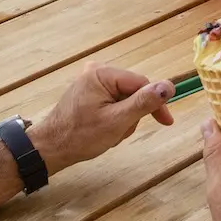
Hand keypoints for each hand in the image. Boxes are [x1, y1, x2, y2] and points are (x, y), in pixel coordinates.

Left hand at [31, 64, 176, 174]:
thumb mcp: (117, 121)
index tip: (166, 122)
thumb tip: (169, 86)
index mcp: (103, 74)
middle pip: (133, 92)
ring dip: (123, 121)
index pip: (142, 83)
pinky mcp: (89, 94)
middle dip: (132, 116)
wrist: (51, 149)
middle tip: (119, 132)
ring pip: (124, 101)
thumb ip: (143, 103)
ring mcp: (91, 83)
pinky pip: (113, 104)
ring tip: (108, 134)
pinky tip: (102, 131)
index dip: (155, 103)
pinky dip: (114, 120)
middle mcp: (97, 72)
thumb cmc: (81, 136)